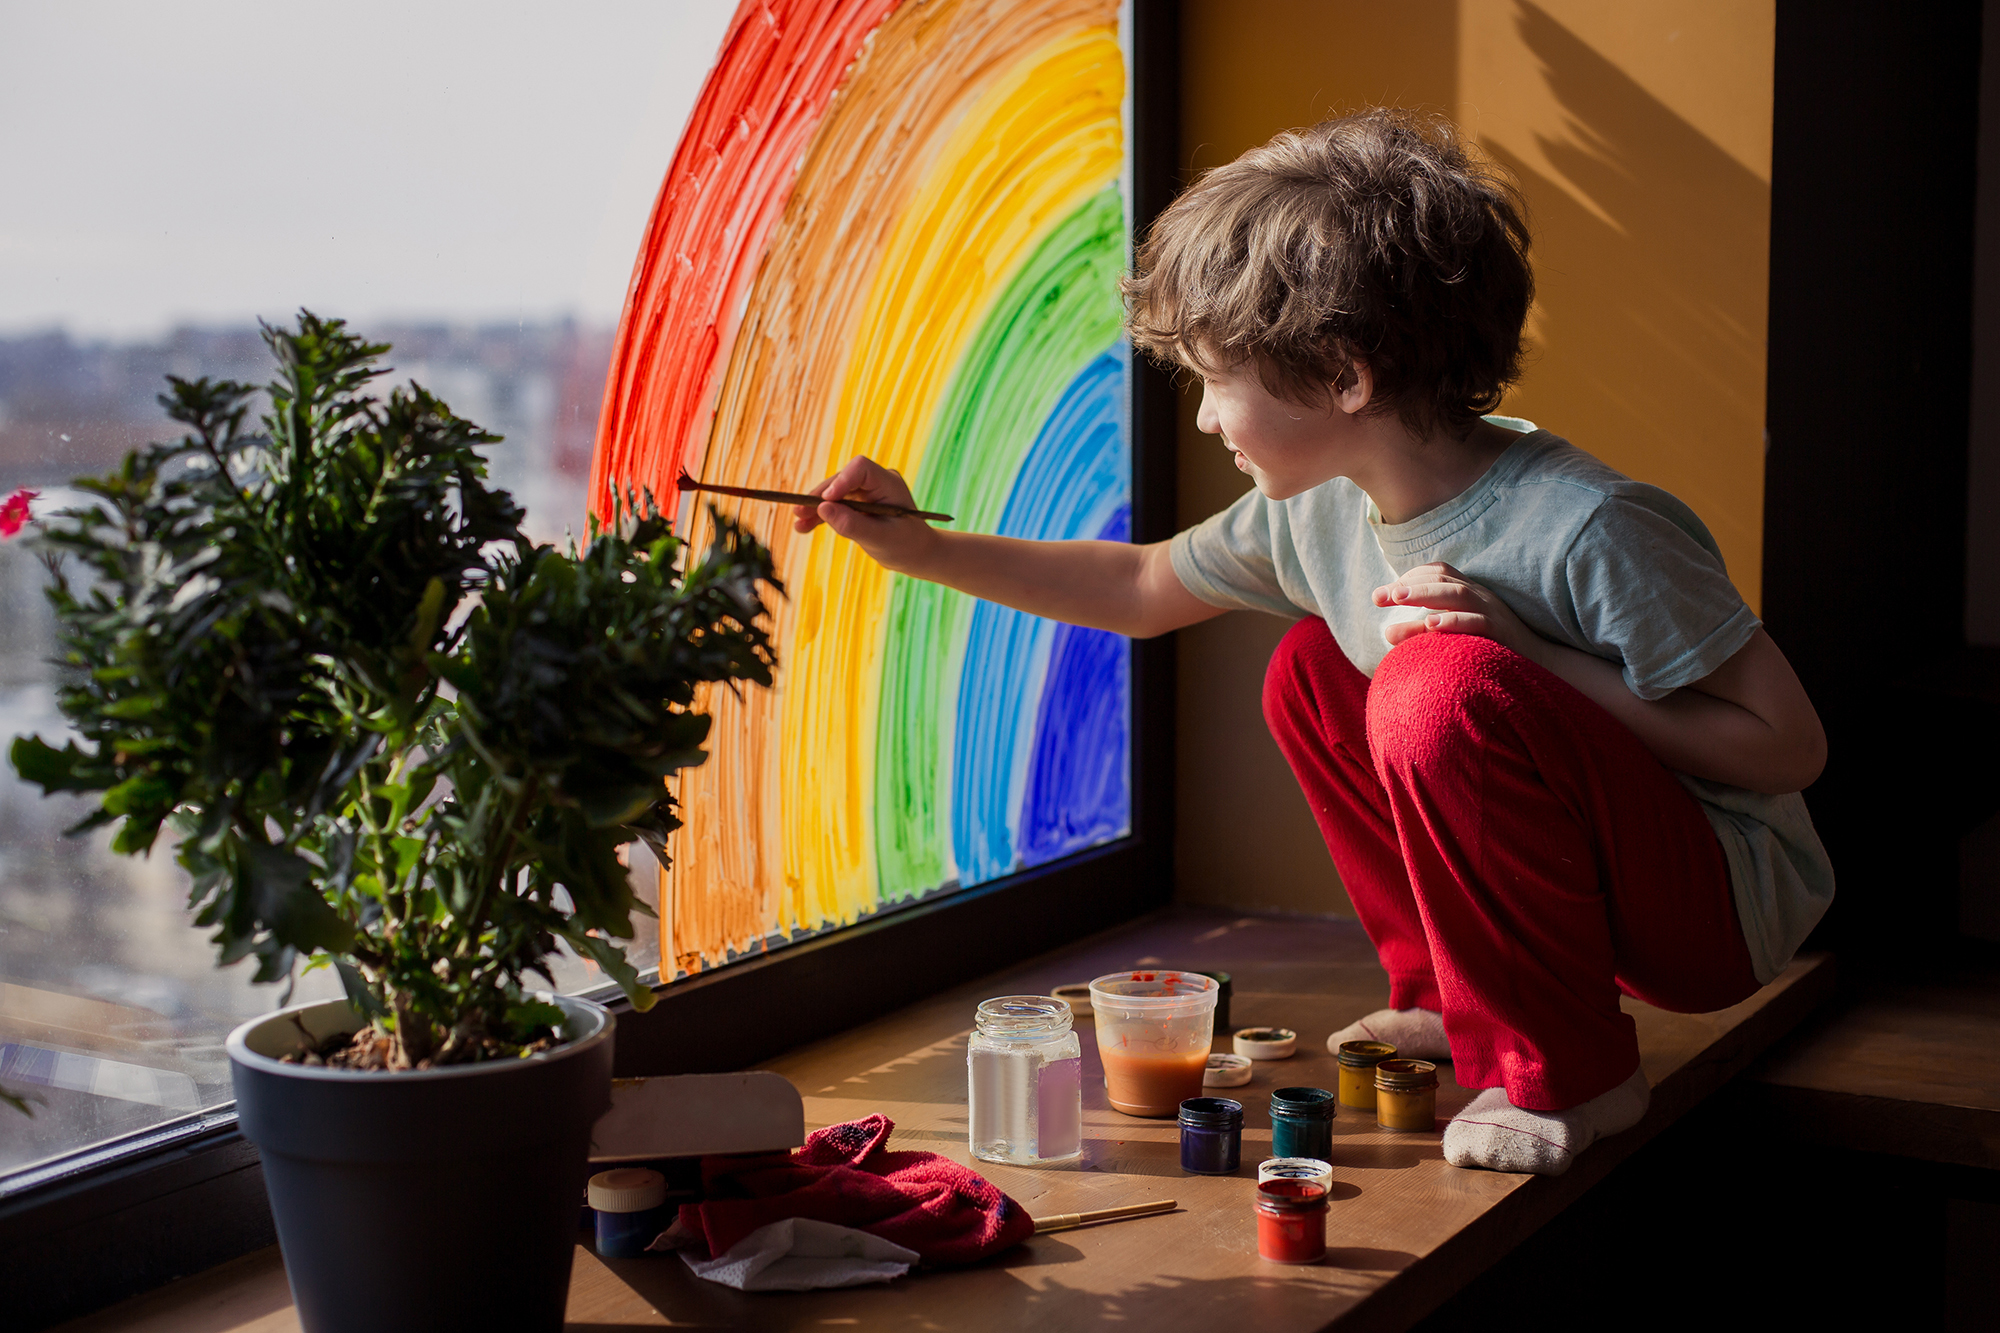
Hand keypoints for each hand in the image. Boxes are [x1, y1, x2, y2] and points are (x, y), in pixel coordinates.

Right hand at [791, 455, 939, 573]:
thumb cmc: (905, 546)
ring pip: (834, 493)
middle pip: (842, 480)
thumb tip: (822, 510)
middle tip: (799, 512)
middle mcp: (876, 482)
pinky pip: (835, 506)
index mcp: (889, 483)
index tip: (825, 500)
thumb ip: (852, 525)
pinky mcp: (857, 503)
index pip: (861, 469)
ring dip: (815, 508)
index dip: (840, 481)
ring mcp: (866, 491)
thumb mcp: (880, 540)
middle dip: (820, 497)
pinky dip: (821, 516)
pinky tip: (803, 527)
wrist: (915, 554)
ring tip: (798, 524)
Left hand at [1372, 562, 1547, 663]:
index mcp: (1469, 591)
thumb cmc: (1491, 649)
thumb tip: (1388, 633)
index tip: (1380, 594)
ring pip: (1456, 595)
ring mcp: (1491, 611)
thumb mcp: (1457, 633)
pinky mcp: (1501, 632)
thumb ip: (1426, 628)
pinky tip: (1431, 625)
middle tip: (1379, 596)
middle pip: (1441, 580)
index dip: (1408, 577)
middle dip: (1407, 586)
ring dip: (1424, 595)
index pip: (1437, 572)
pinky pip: (1476, 621)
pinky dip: (1453, 620)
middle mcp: (1480, 596)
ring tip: (1397, 599)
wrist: (1540, 663)